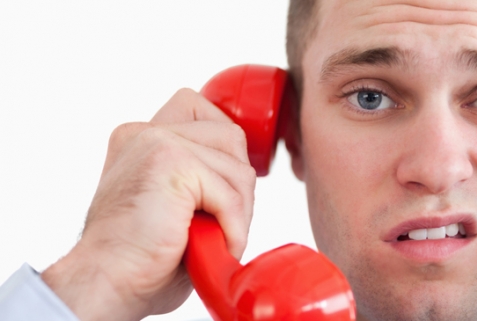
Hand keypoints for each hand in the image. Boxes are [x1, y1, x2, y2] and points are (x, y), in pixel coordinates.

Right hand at [41, 89, 255, 319]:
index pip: (205, 114)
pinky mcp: (172, 161)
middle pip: (231, 137)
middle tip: (218, 226)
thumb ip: (200, 178)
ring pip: (238, 167)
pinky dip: (232, 228)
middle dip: (237, 186)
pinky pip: (231, 194)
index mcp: (142, 139)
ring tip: (211, 241)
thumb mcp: (173, 207)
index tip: (218, 196)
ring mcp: (159, 142)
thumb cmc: (138, 261)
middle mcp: (146, 133)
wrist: (104, 284)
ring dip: (238, 213)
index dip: (226, 154)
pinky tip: (210, 248)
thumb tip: (243, 173)